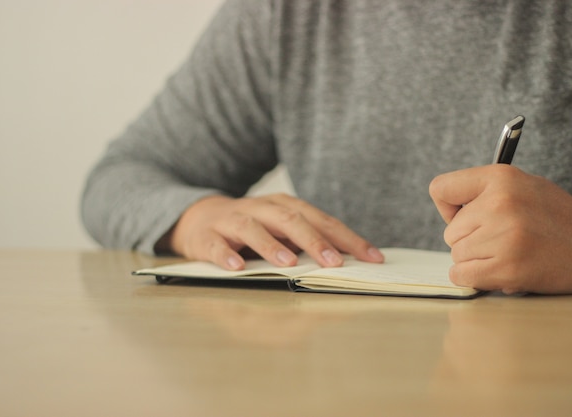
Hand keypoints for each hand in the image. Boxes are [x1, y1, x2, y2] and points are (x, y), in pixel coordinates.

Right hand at [159, 193, 383, 269]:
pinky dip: (226, 256)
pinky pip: (216, 246)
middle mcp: (261, 209)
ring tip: (290, 264)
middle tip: (335, 262)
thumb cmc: (251, 228)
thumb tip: (347, 259)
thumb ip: (308, 241)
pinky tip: (237, 268)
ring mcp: (233, 221)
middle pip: (291, 220)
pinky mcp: (207, 236)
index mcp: (284, 206)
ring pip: (253, 229)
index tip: (372, 257)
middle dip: (315, 241)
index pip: (321, 220)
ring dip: (272, 246)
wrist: (200, 219)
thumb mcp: (281, 230)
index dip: (347, 238)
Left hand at [429, 165, 571, 293]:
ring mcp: (504, 236)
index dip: (448, 207)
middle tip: (501, 238)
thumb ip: (481, 193)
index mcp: (500, 178)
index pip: (440, 188)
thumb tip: (447, 212)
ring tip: (508, 253)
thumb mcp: (519, 185)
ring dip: (476, 261)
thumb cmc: (553, 217)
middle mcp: (499, 203)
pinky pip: (462, 276)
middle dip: (469, 240)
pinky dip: (474, 278)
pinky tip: (499, 271)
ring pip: (457, 255)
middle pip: (450, 232)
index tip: (463, 215)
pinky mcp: (508, 267)